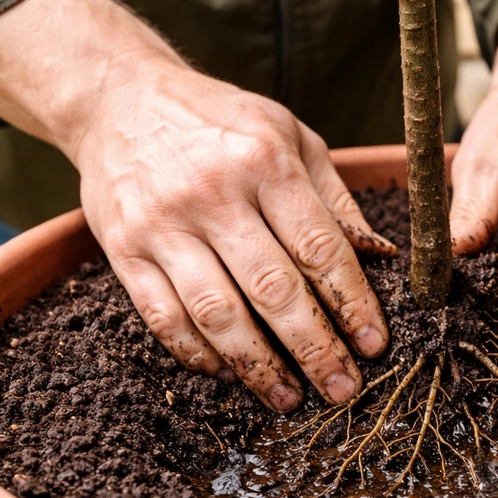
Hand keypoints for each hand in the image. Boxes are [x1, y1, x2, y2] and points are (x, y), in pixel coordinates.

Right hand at [75, 57, 394, 410]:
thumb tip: (379, 256)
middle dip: (314, 348)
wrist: (119, 98)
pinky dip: (197, 354)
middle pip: (273, 290)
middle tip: (342, 389)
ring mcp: (162, 225)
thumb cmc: (219, 120)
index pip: (320, 248)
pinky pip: (163, 317)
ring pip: (218, 314)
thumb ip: (334, 196)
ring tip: (290, 398)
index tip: (374, 344)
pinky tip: (228, 374)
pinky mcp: (123, 250)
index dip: (352, 303)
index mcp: (265, 162)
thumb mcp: (289, 133)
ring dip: (258, 366)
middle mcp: (213, 194)